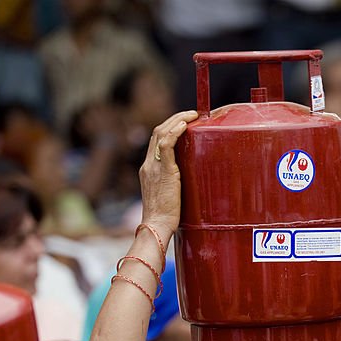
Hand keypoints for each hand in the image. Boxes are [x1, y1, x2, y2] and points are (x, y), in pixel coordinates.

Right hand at [139, 110, 198, 236]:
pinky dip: (176, 131)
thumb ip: (174, 183)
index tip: (184, 123)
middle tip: (192, 114)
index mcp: (148, 169)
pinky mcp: (163, 171)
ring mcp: (154, 167)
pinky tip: (186, 124)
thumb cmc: (165, 217)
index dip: (170, 127)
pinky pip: (167, 145)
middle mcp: (148, 164)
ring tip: (193, 115)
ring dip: (178, 120)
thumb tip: (191, 181)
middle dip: (174, 118)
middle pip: (158, 132)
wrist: (157, 226)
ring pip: (161, 133)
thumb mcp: (168, 195)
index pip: (156, 141)